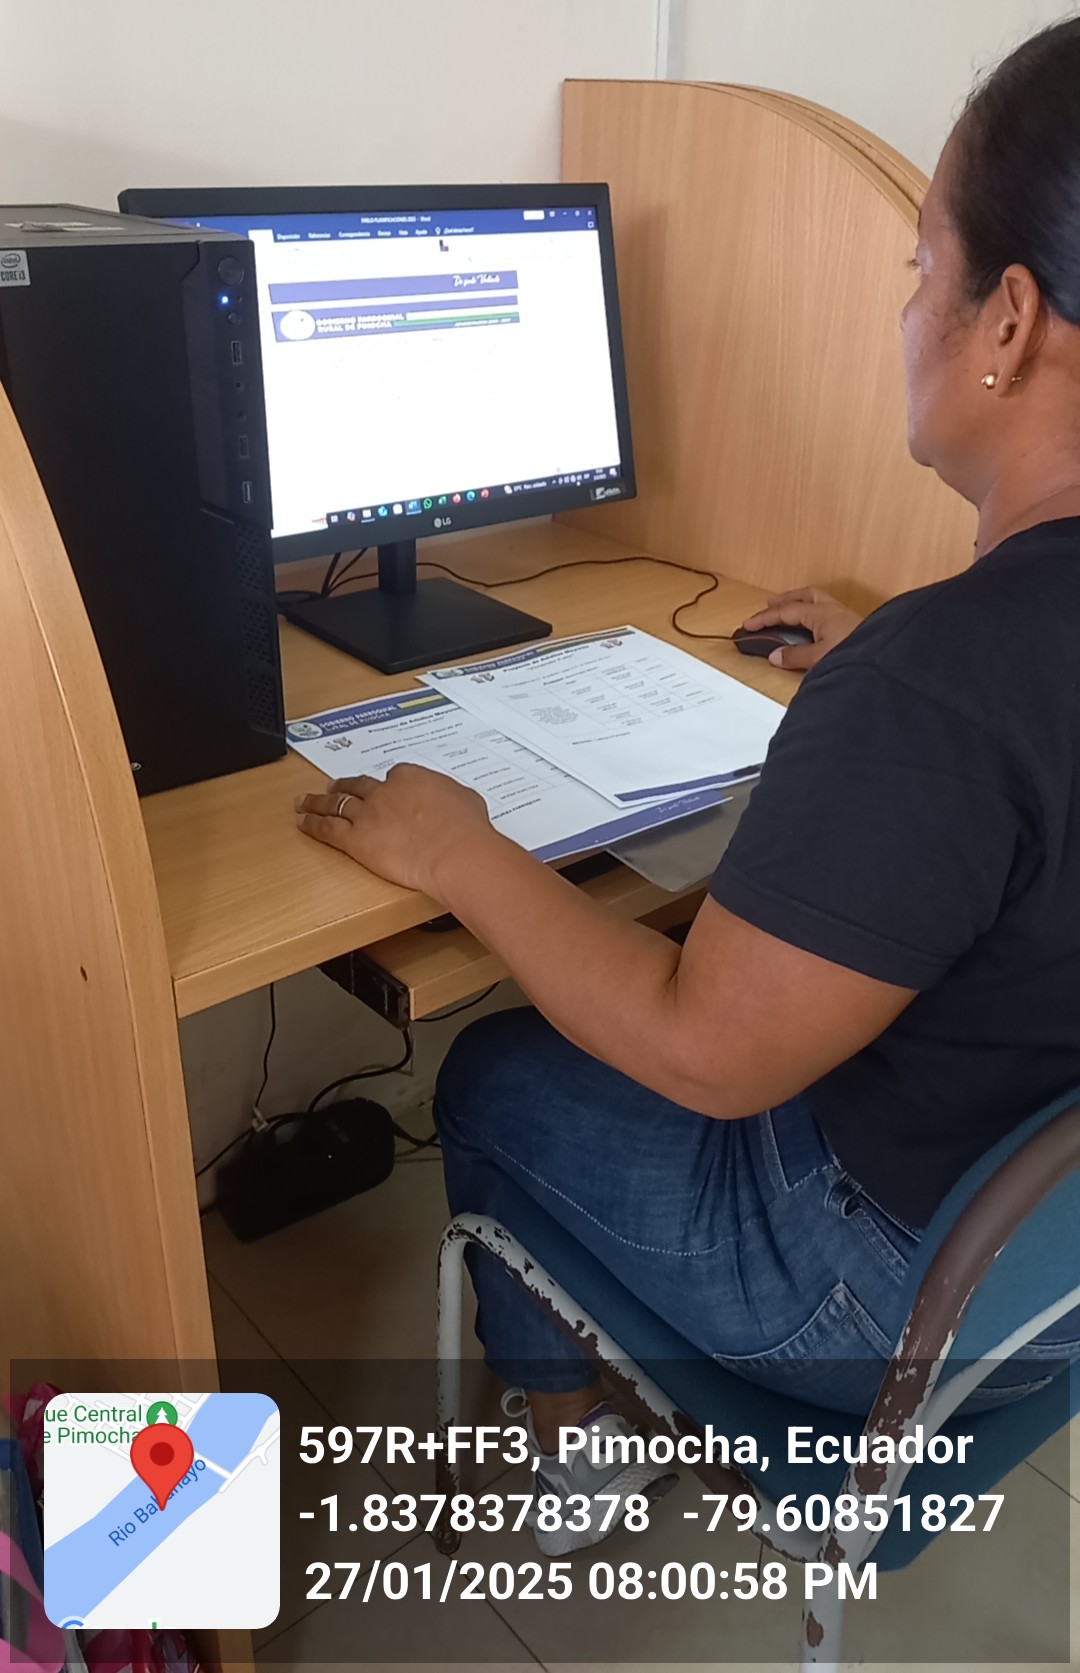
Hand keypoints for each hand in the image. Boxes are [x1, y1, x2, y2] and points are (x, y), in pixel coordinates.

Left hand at [295, 766, 496, 896]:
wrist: (455, 851)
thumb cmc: (466, 829)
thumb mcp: (467, 801)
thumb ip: (452, 799)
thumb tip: (454, 804)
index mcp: (411, 778)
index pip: (393, 776)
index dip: (387, 784)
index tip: (386, 789)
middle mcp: (384, 792)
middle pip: (358, 786)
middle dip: (344, 786)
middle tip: (335, 786)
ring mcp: (367, 815)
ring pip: (336, 804)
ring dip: (318, 802)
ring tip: (305, 801)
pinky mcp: (355, 840)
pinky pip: (328, 830)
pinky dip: (312, 825)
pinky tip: (302, 822)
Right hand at [742, 587, 862, 669]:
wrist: (887, 660)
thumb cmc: (857, 655)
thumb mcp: (819, 658)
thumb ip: (796, 656)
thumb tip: (775, 655)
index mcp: (822, 613)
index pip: (787, 611)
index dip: (766, 617)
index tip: (748, 624)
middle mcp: (834, 610)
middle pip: (805, 595)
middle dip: (786, 599)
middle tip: (770, 604)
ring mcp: (846, 616)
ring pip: (819, 600)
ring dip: (802, 602)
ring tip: (791, 610)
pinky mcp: (855, 626)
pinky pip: (829, 611)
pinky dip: (815, 612)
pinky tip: (816, 625)